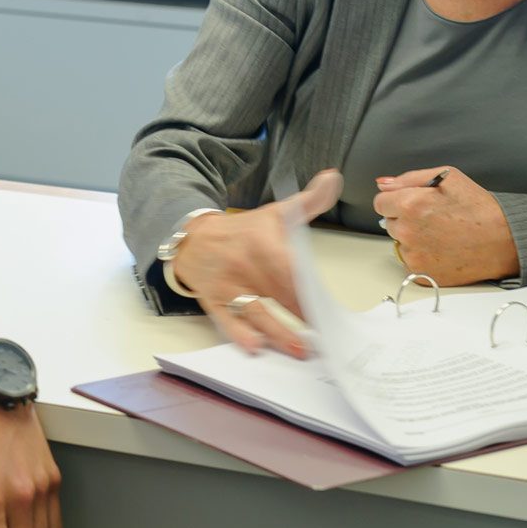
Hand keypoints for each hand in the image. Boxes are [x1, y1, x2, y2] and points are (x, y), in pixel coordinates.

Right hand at [168, 169, 342, 356]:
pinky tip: (254, 346)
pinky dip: (239, 333)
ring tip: (300, 350)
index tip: (329, 308)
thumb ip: (308, 200)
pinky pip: (227, 320)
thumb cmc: (242, 231)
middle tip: (326, 339)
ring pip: (257, 311)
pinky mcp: (214, 302)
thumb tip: (333, 177)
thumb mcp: (275, 212)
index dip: (309, 289)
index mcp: (262, 243)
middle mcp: (245, 265)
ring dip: (278, 332)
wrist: (193, 238)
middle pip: (279, 294)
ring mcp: (228, 286)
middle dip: (302, 316)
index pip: (291, 269)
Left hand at [373, 166, 519, 284]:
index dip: (397, 200)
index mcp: (410, 204)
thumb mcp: (448, 177)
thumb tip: (383, 183)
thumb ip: (409, 178)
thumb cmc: (479, 208)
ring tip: (441, 234)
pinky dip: (422, 257)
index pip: (380, 202)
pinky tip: (442, 249)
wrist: (504, 241)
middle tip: (434, 219)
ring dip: (412, 239)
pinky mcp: (421, 273)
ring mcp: (413, 255)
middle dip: (405, 219)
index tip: (413, 204)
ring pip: (399, 243)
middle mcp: (407, 231)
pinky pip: (410, 262)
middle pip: (389, 223)